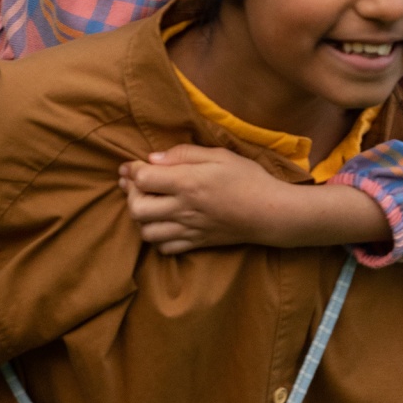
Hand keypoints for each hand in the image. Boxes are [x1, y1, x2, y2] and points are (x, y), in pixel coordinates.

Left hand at [120, 145, 290, 253]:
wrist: (271, 212)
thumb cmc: (248, 178)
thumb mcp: (219, 155)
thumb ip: (184, 154)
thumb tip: (153, 158)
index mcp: (188, 182)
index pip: (143, 179)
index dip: (132, 170)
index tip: (132, 165)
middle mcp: (184, 208)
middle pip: (137, 209)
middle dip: (130, 195)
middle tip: (138, 184)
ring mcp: (189, 229)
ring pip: (146, 232)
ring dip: (141, 218)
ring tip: (149, 204)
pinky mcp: (197, 243)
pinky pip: (164, 248)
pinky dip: (157, 237)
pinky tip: (163, 223)